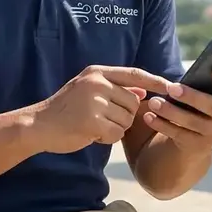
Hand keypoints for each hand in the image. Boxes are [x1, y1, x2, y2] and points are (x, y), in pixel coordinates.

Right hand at [31, 65, 173, 153]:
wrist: (38, 125)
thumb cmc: (65, 110)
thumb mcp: (88, 91)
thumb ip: (115, 89)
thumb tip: (143, 91)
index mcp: (97, 72)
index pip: (134, 74)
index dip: (155, 81)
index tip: (172, 87)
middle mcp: (97, 83)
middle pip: (133, 102)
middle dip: (124, 115)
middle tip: (102, 119)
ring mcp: (94, 101)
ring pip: (126, 119)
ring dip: (115, 128)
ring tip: (93, 125)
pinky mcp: (92, 121)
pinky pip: (116, 133)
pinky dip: (107, 138)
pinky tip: (91, 134)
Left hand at [143, 68, 211, 150]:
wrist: (189, 141)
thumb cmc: (193, 105)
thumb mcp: (198, 93)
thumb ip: (199, 82)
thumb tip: (189, 72)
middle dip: (192, 97)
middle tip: (171, 88)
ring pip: (193, 122)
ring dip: (172, 111)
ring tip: (154, 102)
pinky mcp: (198, 146)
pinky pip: (179, 134)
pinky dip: (162, 124)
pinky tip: (148, 117)